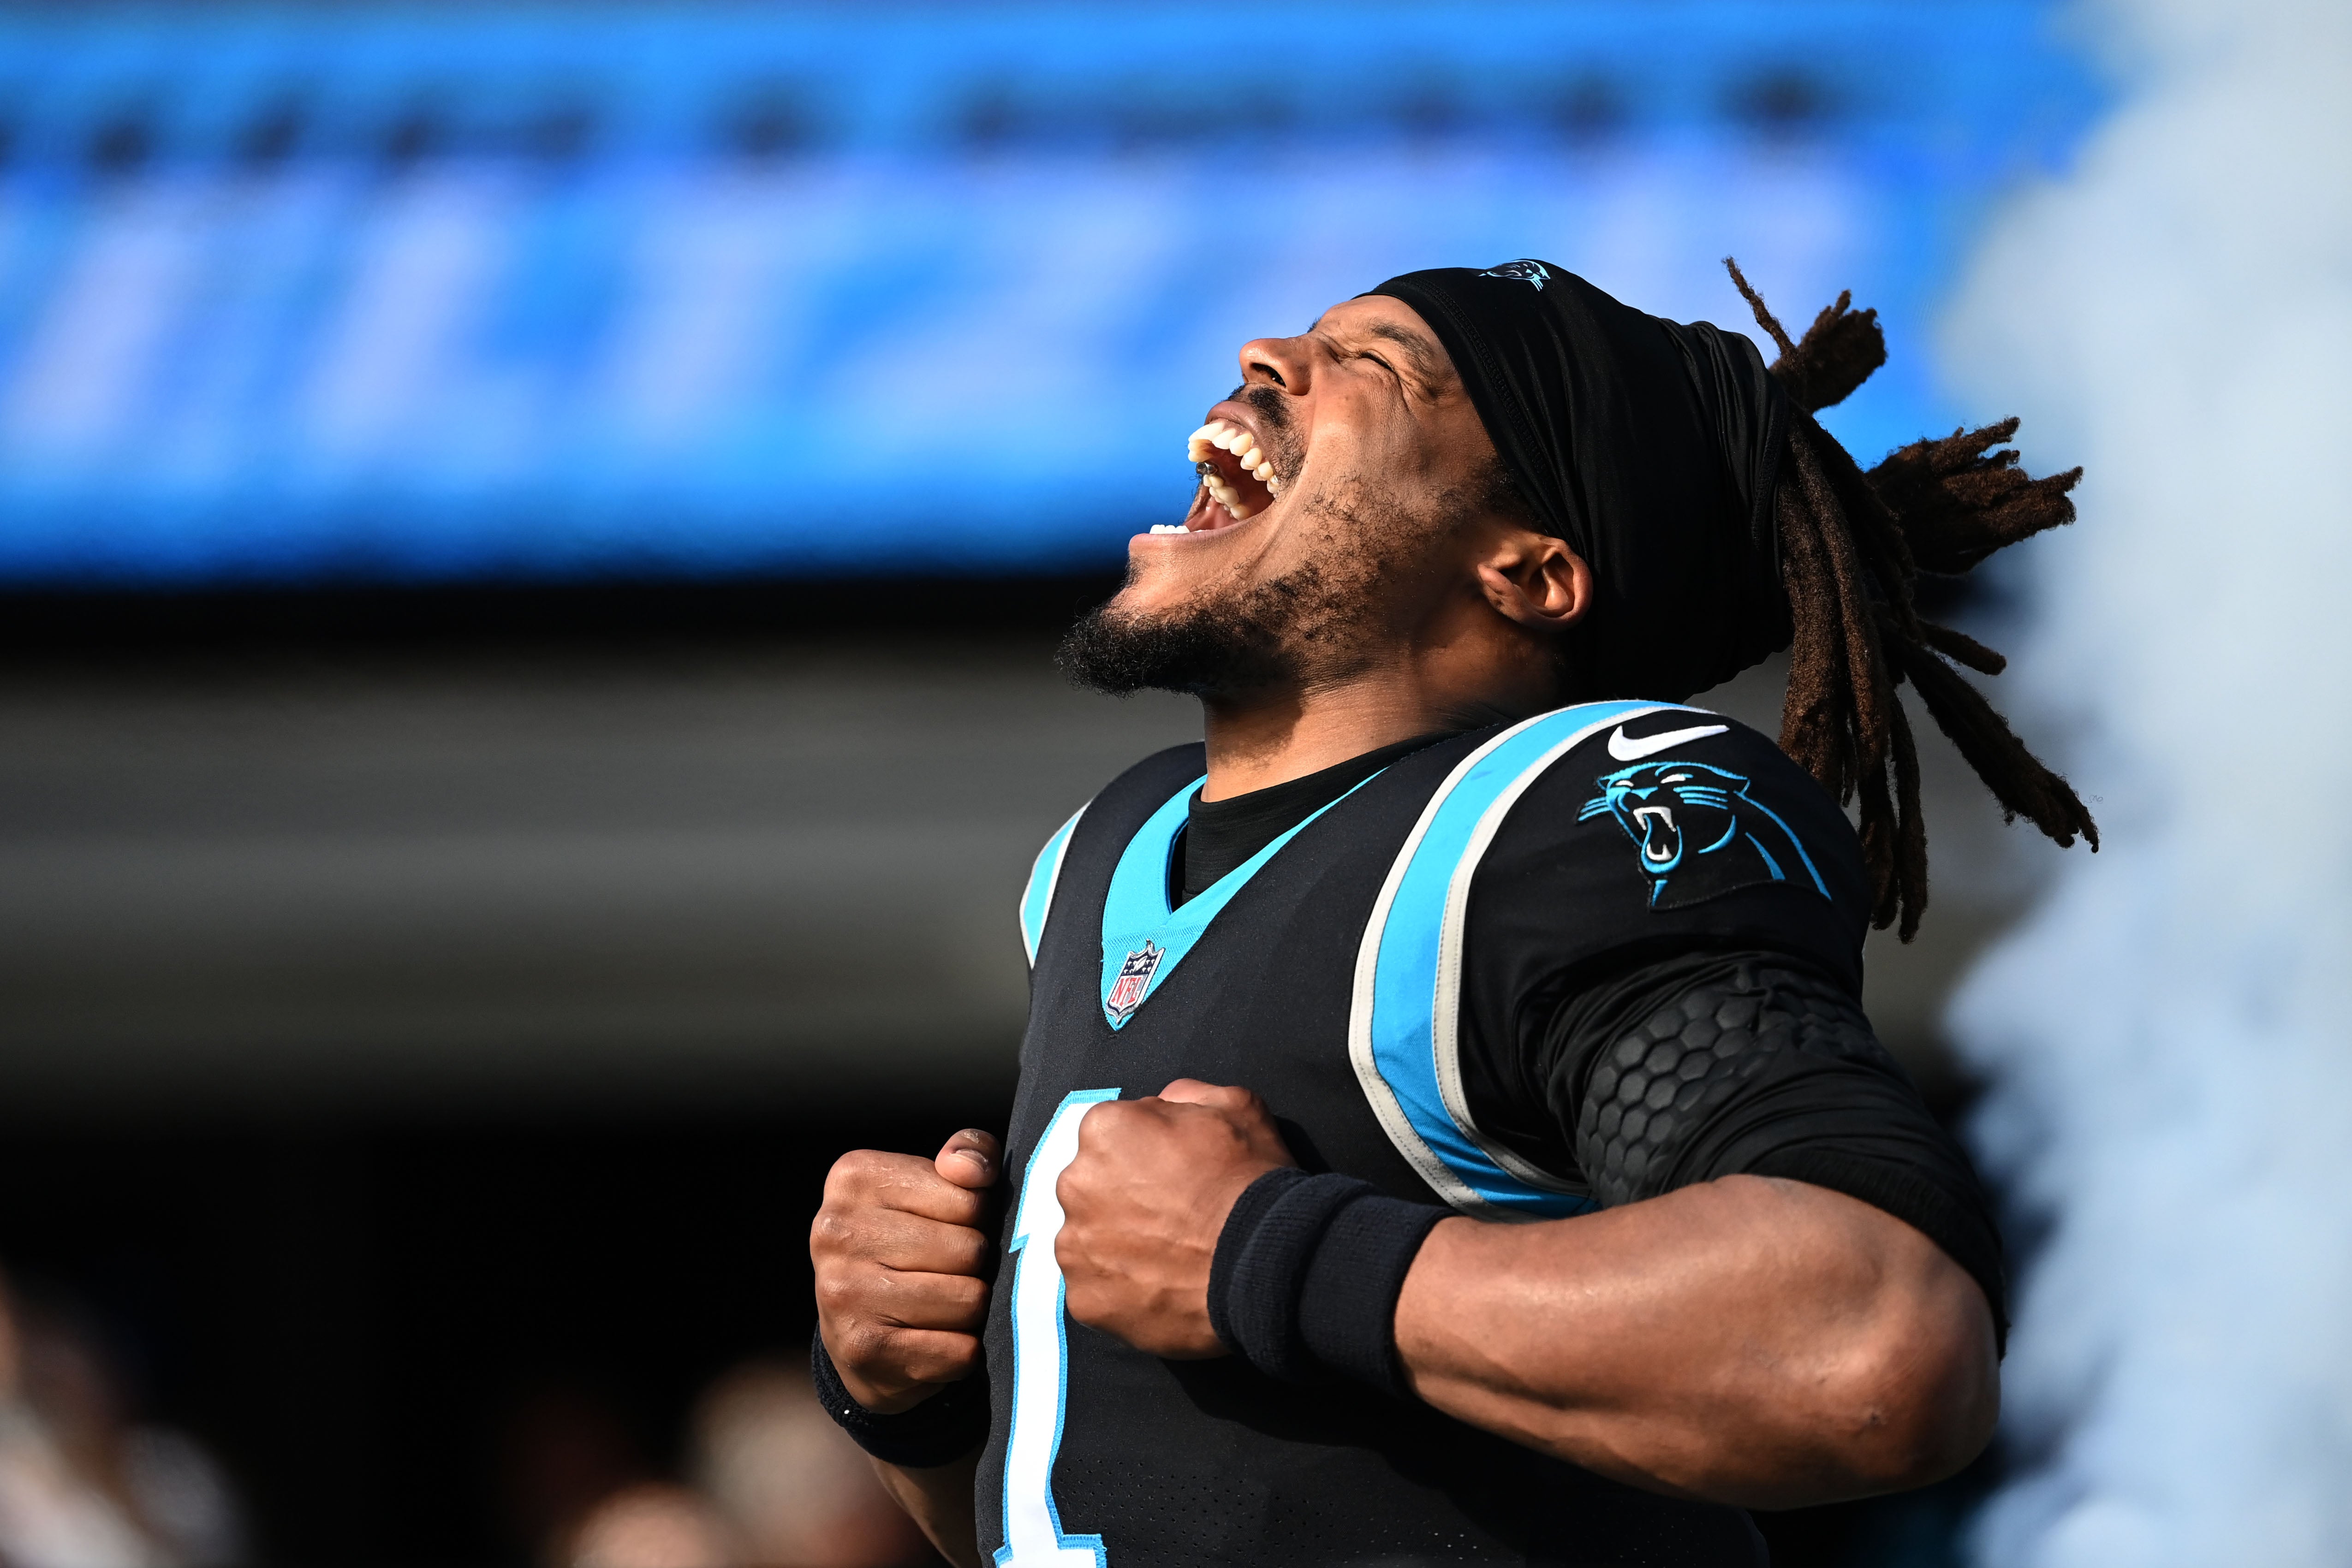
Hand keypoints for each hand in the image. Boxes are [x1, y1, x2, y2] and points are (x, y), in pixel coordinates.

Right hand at [811, 1128, 1000, 1412]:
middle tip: (950, 1272)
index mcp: (854, 1177)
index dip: (979, 1219)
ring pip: (969, 1300)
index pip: (969, 1198)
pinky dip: (963, 1350)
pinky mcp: (862, 1348)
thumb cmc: (913, 1243)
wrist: (860, 1331)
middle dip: (976, 1266)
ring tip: (945, 1305)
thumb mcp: (939, 1183)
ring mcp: (844, 1292)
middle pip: (969, 1250)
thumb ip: (971, 1155)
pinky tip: (937, 1340)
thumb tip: (969, 1169)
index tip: (952, 1227)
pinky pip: (958, 1350)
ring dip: (973, 1310)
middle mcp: (837, 1231)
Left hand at [1056, 1079, 1294, 1357]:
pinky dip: (1122, 1289)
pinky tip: (1161, 1286)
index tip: (1174, 1172)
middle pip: (1091, 1185)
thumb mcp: (1233, 1106)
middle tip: (1171, 1216)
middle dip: (1122, 1197)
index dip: (1146, 1151)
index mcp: (1104, 1130)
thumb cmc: (1250, 1181)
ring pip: (1088, 1238)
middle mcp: (1075, 1184)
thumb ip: (1182, 1096)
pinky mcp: (1085, 1299)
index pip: (1112, 1134)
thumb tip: (1160, 1105)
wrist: (1267, 1265)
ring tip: (1168, 1257)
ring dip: (1117, 1243)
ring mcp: (1076, 1246)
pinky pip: (1096, 1287)